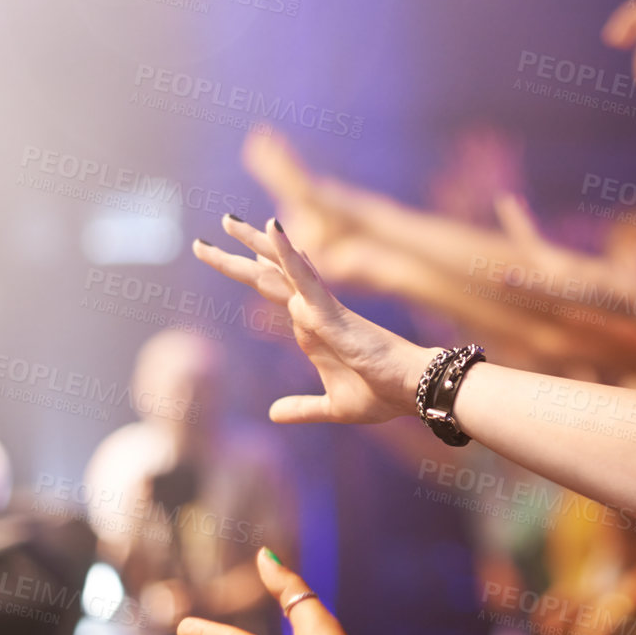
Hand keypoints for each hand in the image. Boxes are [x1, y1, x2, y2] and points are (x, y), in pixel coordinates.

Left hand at [193, 214, 435, 425]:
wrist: (412, 391)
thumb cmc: (382, 393)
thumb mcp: (332, 406)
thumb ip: (303, 408)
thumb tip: (273, 414)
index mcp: (312, 329)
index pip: (275, 292)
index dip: (253, 271)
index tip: (231, 253)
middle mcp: (314, 312)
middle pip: (270, 274)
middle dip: (241, 252)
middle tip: (222, 220)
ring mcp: (321, 309)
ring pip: (280, 269)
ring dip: (255, 243)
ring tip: (228, 220)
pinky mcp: (331, 313)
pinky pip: (304, 277)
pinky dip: (288, 254)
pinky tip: (273, 229)